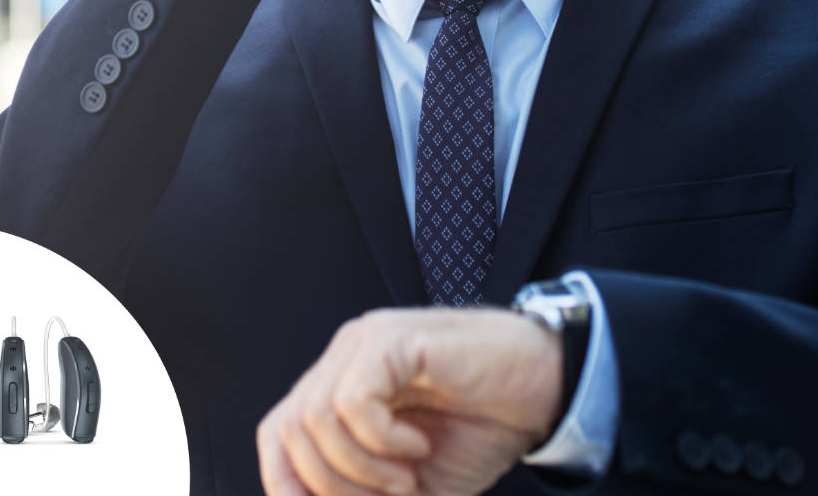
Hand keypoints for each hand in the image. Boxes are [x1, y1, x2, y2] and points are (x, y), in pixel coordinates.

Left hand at [257, 307, 563, 495]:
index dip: (287, 484)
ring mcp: (367, 339)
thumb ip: (363, 495)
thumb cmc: (479, 429)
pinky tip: (417, 446)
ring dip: (360, 470)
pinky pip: (354, 400)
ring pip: (315, 418)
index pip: (277, 433)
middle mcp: (346, 354)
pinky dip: (381, 441)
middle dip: (329, 487)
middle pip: (288, 430)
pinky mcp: (394, 337)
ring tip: (407, 478)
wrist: (540, 388)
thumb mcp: (407, 484)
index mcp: (342, 383)